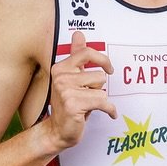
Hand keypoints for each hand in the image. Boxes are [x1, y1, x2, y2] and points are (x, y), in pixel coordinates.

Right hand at [46, 31, 115, 149]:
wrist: (57, 131)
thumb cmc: (68, 105)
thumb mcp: (72, 78)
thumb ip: (76, 56)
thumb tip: (78, 34)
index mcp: (61, 68)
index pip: (86, 53)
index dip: (102, 59)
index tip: (109, 68)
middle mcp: (61, 77)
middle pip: (99, 75)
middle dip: (98, 89)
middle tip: (87, 97)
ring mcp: (65, 90)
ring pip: (101, 89)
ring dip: (100, 99)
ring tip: (88, 105)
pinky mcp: (73, 104)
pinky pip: (103, 101)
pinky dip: (109, 110)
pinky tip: (108, 113)